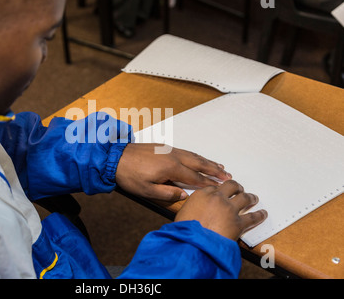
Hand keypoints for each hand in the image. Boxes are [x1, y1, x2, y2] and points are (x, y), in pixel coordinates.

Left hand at [115, 143, 231, 201]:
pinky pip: (186, 152)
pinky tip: (199, 158)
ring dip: (208, 162)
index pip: (195, 178)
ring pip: (194, 156)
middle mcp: (174, 156)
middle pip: (199, 164)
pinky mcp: (164, 147)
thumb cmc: (129, 174)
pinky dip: (197, 156)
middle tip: (228, 175)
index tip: (221, 188)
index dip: (209, 184)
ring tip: (219, 166)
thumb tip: (184, 195)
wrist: (116, 157)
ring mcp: (169, 150)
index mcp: (171, 168)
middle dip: (214, 170)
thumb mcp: (146, 190)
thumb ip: (167, 194)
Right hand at [175, 180, 267, 239]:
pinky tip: (263, 213)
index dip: (219, 189)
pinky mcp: (238, 223)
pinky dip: (259, 215)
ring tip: (253, 198)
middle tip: (239, 189)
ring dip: (250, 197)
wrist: (193, 241)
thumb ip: (191, 208)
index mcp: (202, 194)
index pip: (214, 187)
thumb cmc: (185, 230)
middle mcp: (217, 198)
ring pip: (244, 198)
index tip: (222, 191)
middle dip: (236, 187)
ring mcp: (229, 209)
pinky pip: (253, 217)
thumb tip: (194, 212)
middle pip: (231, 186)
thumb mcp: (182, 214)